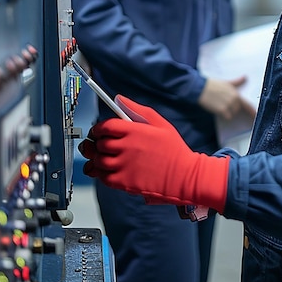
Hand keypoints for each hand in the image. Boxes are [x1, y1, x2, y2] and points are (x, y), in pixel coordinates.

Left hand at [78, 96, 229, 211]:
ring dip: (97, 159)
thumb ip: (137, 109)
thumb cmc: (174, 150)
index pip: (106, 126)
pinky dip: (101, 174)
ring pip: (98, 161)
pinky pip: (103, 177)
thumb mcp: (160, 123)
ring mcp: (124, 166)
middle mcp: (127, 147)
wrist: (183, 175)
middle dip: (98, 143)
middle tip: (100, 145)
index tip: (99, 130)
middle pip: (100, 143)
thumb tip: (119, 99)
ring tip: (102, 158)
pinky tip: (108, 170)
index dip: (99, 128)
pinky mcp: (124, 182)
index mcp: (135, 131)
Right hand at [199, 75, 255, 120]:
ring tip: (218, 104)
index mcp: (235, 93)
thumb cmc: (212, 84)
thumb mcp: (226, 82)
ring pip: (232, 114)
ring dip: (226, 112)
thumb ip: (236, 82)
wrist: (201, 88)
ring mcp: (228, 105)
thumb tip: (245, 77)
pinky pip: (226, 117)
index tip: (255, 116)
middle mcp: (234, 99)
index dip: (252, 111)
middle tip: (222, 102)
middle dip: (231, 108)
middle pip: (237, 109)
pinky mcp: (222, 110)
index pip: (247, 104)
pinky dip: (222, 115)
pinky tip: (216, 108)